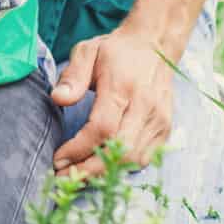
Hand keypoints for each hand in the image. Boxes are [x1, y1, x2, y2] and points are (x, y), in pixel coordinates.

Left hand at [50, 25, 179, 178]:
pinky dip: (123, 168)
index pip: (102, 128)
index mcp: (123, 87)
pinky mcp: (165, 128)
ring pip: (134, 158)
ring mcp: (159, 119)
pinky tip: (103, 168)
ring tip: (79, 177)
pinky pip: (145, 157)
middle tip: (64, 178)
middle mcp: (145, 106)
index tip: (58, 159)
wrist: (155, 45)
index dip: (79, 149)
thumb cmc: (116, 51)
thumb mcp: (87, 51)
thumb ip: (72, 76)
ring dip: (105, 173)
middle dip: (90, 170)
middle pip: (120, 150)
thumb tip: (58, 99)